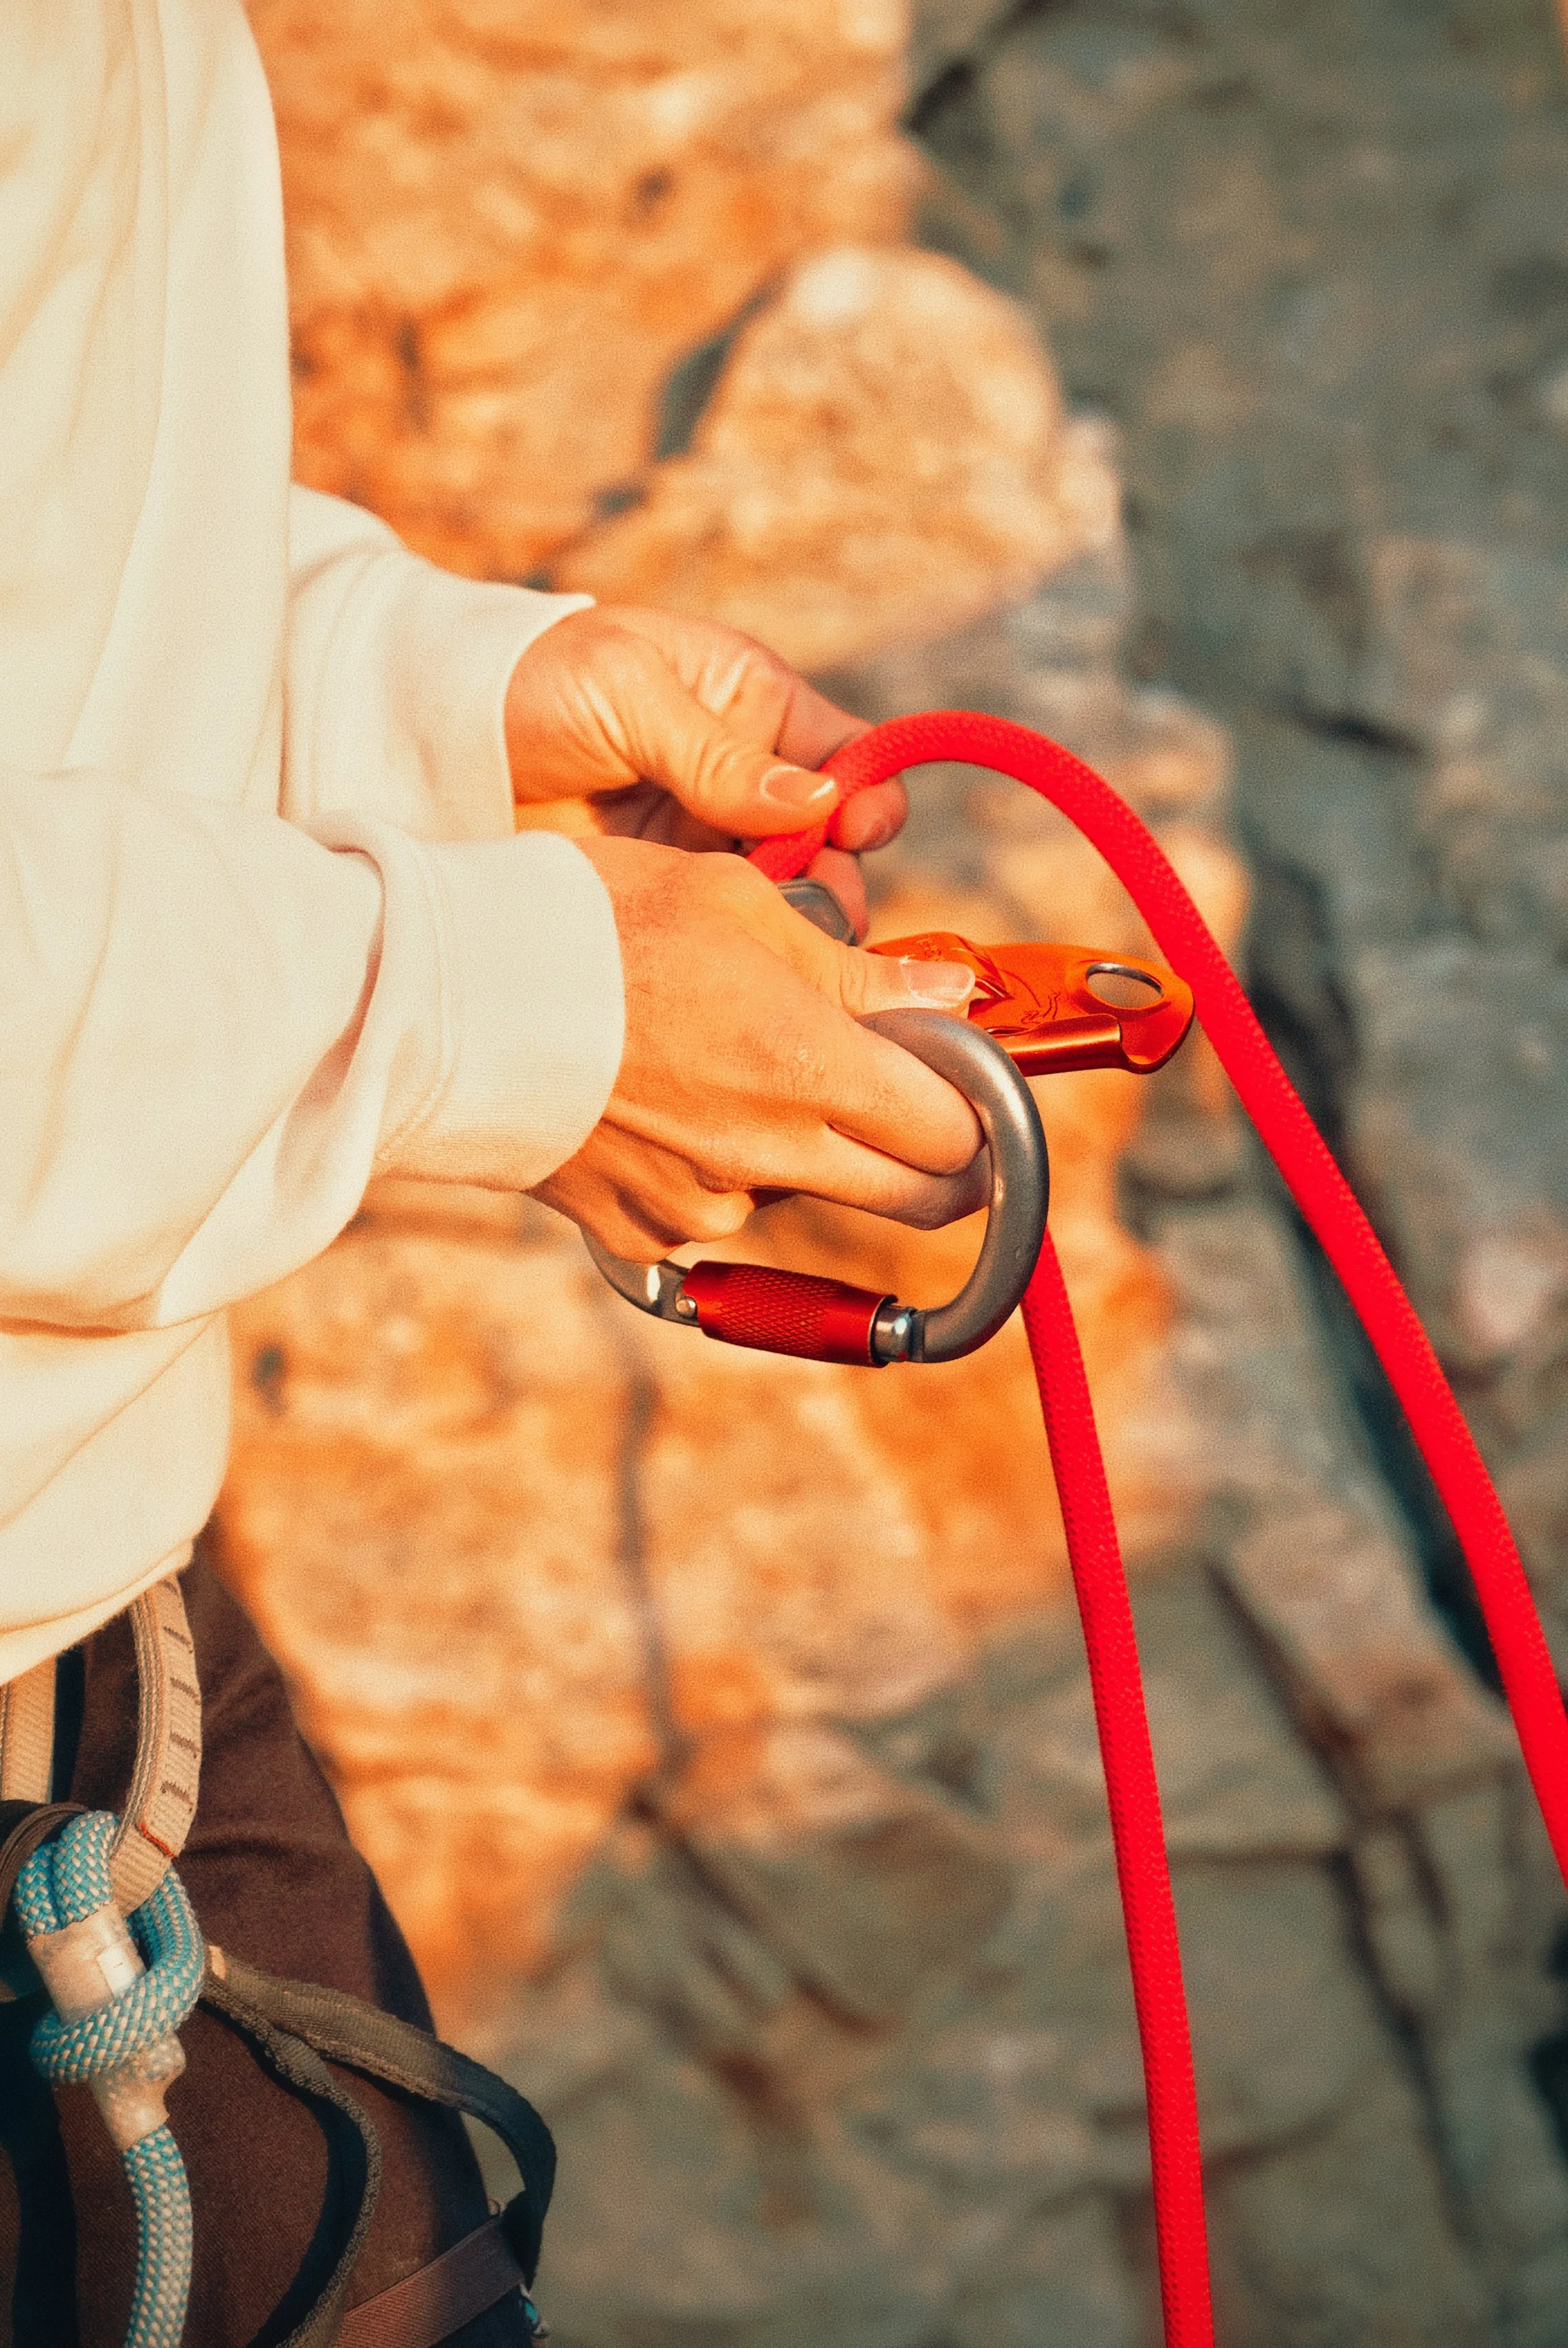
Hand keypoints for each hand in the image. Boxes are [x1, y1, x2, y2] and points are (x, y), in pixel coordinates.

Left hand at [504, 604, 902, 936]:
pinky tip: (737, 963)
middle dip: (837, 876)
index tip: (854, 833)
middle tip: (820, 911)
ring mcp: (707, 835)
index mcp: (752, 702)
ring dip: (795, 921)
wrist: (431, 739)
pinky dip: (745, 945)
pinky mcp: (669, 888)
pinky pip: (730, 923)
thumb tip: (818, 801)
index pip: (848, 754)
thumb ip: (717, 753)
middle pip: (831, 838)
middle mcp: (745, 772)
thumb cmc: (530, 683)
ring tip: (777, 946)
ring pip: (789, 891)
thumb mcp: (624, 693)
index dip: (866, 796)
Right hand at [533, 838, 986, 1259]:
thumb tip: (952, 998)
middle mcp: (766, 1154)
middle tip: (918, 1102)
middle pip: (912, 1196)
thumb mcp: (736, 903)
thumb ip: (857, 972)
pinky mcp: (640, 1232)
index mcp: (805, 1064)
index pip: (955, 1131)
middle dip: (938, 1158)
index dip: (980, 1108)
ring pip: (803, 1194)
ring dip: (805, 1147)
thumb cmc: (587, 922)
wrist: (436, 996)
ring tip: (731, 1062)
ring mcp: (700, 1205)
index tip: (971, 1082)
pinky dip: (714, 1167)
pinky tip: (663, 1101)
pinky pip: (714, 1211)